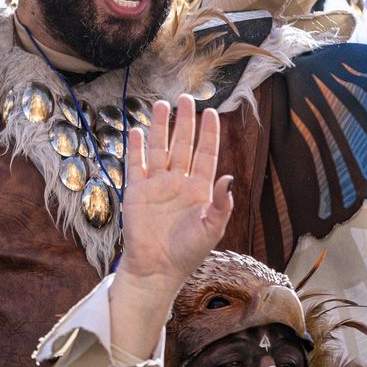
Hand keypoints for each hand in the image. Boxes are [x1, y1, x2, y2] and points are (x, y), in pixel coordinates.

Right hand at [109, 95, 233, 360]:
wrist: (157, 269)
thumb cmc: (188, 252)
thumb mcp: (211, 229)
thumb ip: (222, 204)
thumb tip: (229, 178)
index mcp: (200, 189)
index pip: (206, 154)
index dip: (209, 133)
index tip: (211, 112)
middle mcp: (179, 182)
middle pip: (182, 144)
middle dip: (185, 122)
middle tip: (185, 98)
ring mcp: (157, 185)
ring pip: (159, 148)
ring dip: (160, 127)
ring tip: (161, 105)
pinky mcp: (137, 192)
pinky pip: (136, 164)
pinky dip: (137, 148)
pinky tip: (138, 131)